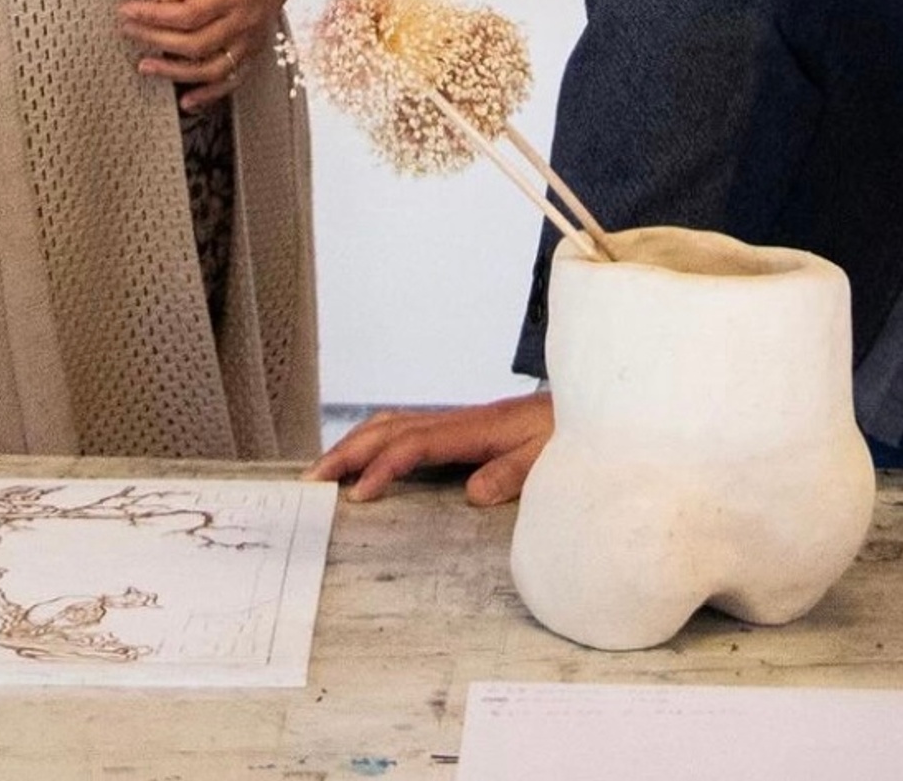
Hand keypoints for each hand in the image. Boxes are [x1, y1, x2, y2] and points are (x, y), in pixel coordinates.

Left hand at [118, 0, 323, 111]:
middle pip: (193, 43)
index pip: (186, 14)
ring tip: (146, 67)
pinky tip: (188, 99)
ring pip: (211, 69)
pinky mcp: (255, 48)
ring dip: (175, 73)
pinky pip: (233, 79)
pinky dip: (210, 94)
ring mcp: (252, 39)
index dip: (152, 16)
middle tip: (127, 32)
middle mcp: (245, 21)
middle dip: (154, 40)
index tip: (126, 11)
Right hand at [307, 393, 554, 505]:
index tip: (358, 496)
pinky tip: (362, 462)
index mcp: (477, 428)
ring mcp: (456, 421)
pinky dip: (373, 441)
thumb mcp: (549, 456)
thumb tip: (472, 493)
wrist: (589, 406)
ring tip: (322, 473)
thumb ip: (513, 473)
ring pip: (391, 423)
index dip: (384, 467)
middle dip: (348, 452)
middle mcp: (459, 420)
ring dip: (354, 445)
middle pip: (390, 428)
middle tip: (312, 483)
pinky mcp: (458, 429)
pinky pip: (404, 429)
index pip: (417, 444)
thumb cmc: (569, 434)